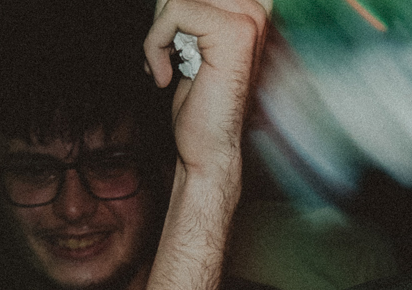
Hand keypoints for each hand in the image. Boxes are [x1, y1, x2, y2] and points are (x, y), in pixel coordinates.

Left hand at [144, 0, 269, 187]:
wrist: (209, 153)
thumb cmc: (200, 109)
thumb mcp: (192, 47)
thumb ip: (189, 16)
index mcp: (249, 10)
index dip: (172, 14)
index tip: (169, 46)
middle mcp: (256, 9)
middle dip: (163, 20)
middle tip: (164, 57)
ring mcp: (248, 19)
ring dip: (157, 35)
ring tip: (165, 67)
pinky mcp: (232, 33)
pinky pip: (173, 12)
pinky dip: (155, 46)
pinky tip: (164, 78)